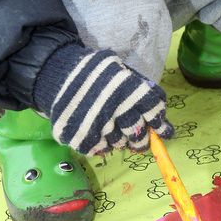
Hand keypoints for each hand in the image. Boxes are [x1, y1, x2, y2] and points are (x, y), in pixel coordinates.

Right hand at [34, 46, 173, 155]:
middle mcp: (115, 106)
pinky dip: (103, 145)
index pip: (153, 110)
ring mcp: (97, 123)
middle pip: (138, 132)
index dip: (161, 124)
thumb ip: (139, 87)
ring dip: (121, 140)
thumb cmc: (94, 73)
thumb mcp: (120, 70)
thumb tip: (160, 110)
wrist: (56, 74)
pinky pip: (100, 149)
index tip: (165, 132)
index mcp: (127, 86)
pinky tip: (100, 135)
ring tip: (116, 132)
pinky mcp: (80, 136)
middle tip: (141, 140)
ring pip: (120, 143)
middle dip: (143, 139)